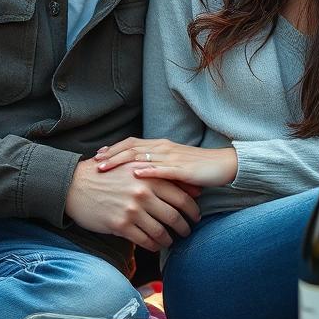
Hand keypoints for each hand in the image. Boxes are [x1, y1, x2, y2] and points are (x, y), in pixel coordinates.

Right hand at [64, 157, 201, 250]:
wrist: (75, 186)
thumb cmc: (106, 175)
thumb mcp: (132, 167)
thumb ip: (159, 175)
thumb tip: (190, 188)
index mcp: (148, 176)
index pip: (181, 196)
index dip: (192, 209)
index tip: (195, 216)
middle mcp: (143, 192)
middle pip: (175, 215)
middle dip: (185, 226)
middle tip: (187, 231)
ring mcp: (132, 210)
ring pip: (161, 231)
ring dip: (170, 239)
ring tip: (171, 241)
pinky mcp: (121, 225)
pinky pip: (145, 241)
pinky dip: (154, 246)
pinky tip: (155, 246)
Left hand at [96, 137, 237, 187]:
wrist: (224, 165)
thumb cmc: (198, 168)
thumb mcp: (173, 165)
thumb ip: (157, 166)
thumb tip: (137, 174)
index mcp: (161, 145)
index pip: (132, 143)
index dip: (114, 148)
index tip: (98, 155)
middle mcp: (164, 147)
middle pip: (132, 148)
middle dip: (111, 155)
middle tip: (95, 163)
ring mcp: (173, 157)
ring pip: (142, 156)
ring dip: (121, 162)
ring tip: (106, 168)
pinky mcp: (183, 169)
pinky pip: (162, 169)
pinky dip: (147, 171)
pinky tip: (135, 174)